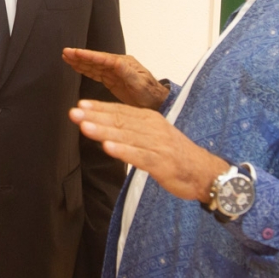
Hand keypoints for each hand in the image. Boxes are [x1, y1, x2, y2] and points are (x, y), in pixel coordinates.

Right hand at [62, 48, 169, 109]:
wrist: (156, 103)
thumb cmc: (150, 94)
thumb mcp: (140, 84)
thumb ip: (128, 74)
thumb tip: (116, 62)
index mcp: (124, 64)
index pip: (103, 58)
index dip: (88, 56)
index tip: (75, 52)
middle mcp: (118, 65)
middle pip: (96, 59)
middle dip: (80, 56)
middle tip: (65, 52)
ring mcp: (114, 72)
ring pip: (94, 65)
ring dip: (80, 61)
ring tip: (66, 56)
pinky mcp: (111, 80)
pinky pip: (95, 73)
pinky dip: (85, 69)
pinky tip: (76, 66)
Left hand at [69, 100, 229, 201]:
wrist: (205, 172)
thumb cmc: (176, 155)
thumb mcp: (155, 136)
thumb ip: (133, 131)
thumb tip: (106, 128)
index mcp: (150, 119)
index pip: (121, 111)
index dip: (100, 108)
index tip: (80, 105)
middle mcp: (153, 128)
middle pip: (120, 121)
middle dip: (95, 117)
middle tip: (74, 113)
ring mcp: (157, 145)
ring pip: (126, 136)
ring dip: (104, 131)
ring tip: (84, 127)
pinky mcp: (161, 163)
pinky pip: (139, 156)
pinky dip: (123, 151)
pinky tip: (107, 148)